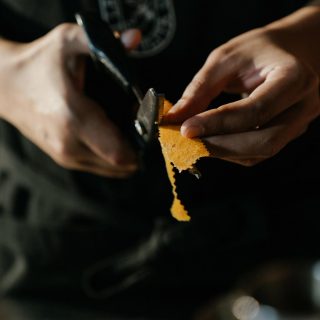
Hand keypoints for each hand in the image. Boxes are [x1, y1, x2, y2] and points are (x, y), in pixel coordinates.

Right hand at [0, 24, 141, 176]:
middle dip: (138, 149)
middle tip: (142, 129)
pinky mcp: (64, 159)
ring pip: (111, 169)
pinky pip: (99, 166)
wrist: (6, 86)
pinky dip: (113, 157)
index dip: (142, 145)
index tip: (149, 128)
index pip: (119, 152)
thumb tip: (136, 37)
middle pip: (120, 165)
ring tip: (129, 132)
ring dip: (127, 154)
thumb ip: (103, 40)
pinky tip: (115, 138)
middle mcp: (69, 144)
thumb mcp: (67, 42)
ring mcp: (66, 156)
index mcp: (73, 117)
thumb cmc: (38, 64)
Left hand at [165, 7, 319, 165]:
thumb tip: (174, 117)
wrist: (291, 53)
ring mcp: (297, 124)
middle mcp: (303, 106)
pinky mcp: (286, 135)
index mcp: (294, 78)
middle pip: (263, 141)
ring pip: (259, 152)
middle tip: (186, 142)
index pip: (255, 111)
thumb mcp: (226, 58)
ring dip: (222, 152)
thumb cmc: (259, 51)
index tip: (185, 129)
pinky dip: (229, 152)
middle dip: (219, 146)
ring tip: (193, 142)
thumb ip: (201, 88)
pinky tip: (209, 142)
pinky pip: (256, 153)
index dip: (217, 123)